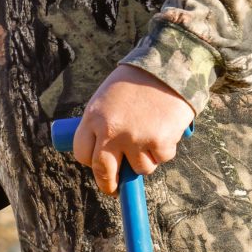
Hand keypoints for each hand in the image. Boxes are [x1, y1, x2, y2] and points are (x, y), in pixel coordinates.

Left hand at [69, 64, 193, 195]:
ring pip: (140, 168)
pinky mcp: (160, 142)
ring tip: (150, 133)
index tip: (98, 167)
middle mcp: (112, 132)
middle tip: (114, 188)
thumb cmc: (136, 81)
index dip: (91, 163)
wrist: (169, 64)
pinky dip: (165, 148)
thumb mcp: (107, 97)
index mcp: (93, 118)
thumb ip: (102, 124)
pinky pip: (162, 158)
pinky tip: (165, 127)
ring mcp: (136, 139)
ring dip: (146, 158)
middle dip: (109, 184)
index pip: (82, 154)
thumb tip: (104, 155)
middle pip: (104, 172)